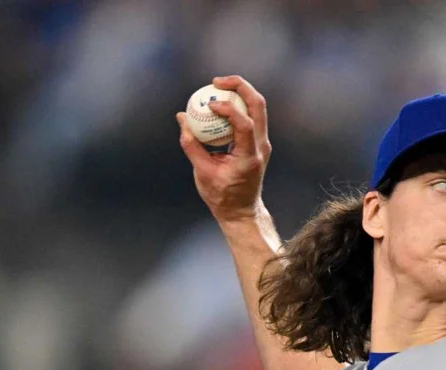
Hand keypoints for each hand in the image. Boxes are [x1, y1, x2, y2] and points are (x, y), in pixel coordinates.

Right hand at [176, 75, 271, 222]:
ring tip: (216, 87)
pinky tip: (218, 102)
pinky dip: (236, 105)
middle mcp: (261, 147)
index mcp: (250, 157)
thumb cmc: (222, 196)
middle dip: (239, 86)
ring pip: (257, 107)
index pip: (245, 124)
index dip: (228, 108)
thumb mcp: (202, 173)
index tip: (209, 104)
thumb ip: (192, 145)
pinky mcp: (258, 142)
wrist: (242, 211)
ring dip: (239, 92)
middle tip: (216, 81)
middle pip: (258, 105)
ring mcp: (263, 143)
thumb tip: (182, 118)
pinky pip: (250, 115)